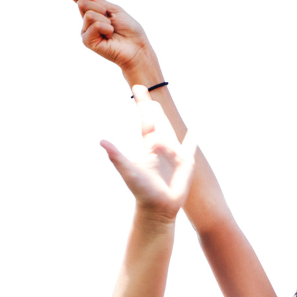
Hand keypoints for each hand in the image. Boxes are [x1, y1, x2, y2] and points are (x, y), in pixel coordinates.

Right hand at [74, 0, 155, 76]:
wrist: (137, 47)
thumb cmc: (129, 29)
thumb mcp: (113, 9)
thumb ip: (96, 0)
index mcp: (93, 12)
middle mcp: (87, 22)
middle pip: (83, 3)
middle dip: (101, 8)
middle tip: (112, 20)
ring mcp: (86, 31)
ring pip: (89, 14)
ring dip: (106, 20)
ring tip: (112, 30)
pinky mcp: (87, 41)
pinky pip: (95, 26)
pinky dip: (106, 28)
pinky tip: (110, 36)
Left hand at [101, 88, 199, 219]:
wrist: (158, 208)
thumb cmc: (142, 191)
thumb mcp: (129, 171)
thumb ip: (117, 156)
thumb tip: (101, 141)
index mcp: (148, 146)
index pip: (145, 120)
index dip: (142, 104)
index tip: (136, 88)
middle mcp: (160, 147)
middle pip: (155, 121)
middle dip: (149, 106)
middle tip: (141, 89)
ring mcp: (173, 154)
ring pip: (170, 130)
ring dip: (165, 118)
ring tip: (160, 105)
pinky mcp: (186, 163)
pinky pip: (190, 147)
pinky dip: (193, 139)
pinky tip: (195, 131)